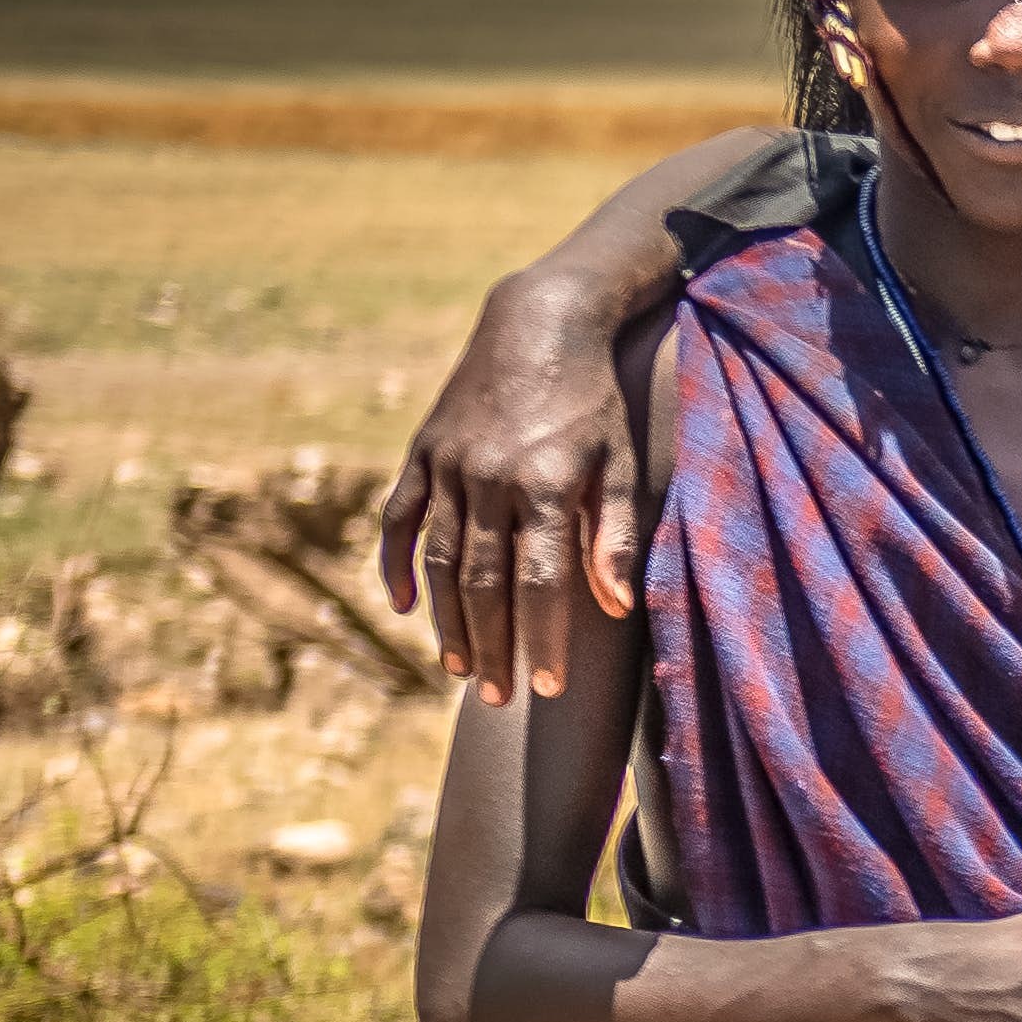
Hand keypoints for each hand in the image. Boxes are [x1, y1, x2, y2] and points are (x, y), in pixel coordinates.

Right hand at [374, 269, 649, 702]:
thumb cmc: (597, 401)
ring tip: (460, 671)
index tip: (550, 690)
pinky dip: (398, 565)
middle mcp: (491, 478)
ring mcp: (449, 464)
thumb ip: (618, 536)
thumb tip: (615, 608)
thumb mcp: (624, 462)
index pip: (543, 583)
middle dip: (493, 648)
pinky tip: (406, 607)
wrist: (540, 322)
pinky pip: (400, 519)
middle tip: (498, 699)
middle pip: (487, 584)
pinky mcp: (422, 451)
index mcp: (549, 484)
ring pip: (442, 561)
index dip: (545, 640)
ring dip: (449, 622)